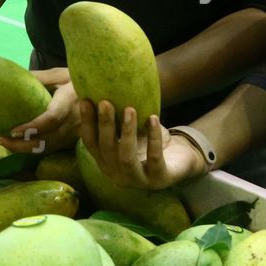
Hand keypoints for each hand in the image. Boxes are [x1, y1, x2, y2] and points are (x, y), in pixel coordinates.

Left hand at [2, 73, 78, 153]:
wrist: (105, 95)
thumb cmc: (82, 80)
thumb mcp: (64, 73)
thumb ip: (42, 77)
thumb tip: (17, 77)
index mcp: (70, 101)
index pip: (52, 119)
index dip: (33, 128)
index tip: (13, 131)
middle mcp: (73, 122)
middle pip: (46, 141)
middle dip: (21, 145)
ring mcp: (73, 134)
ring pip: (47, 148)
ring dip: (24, 149)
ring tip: (4, 142)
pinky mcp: (71, 140)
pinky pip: (51, 148)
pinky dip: (33, 148)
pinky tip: (19, 143)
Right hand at [77, 99, 203, 189]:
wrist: (180, 163)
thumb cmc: (150, 143)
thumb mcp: (130, 130)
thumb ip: (116, 118)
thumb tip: (101, 86)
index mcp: (106, 162)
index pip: (90, 143)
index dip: (86, 123)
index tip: (85, 101)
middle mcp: (117, 174)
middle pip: (106, 149)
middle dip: (105, 124)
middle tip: (105, 102)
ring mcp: (138, 180)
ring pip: (126, 157)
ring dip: (127, 132)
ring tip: (130, 109)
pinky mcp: (159, 179)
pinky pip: (154, 158)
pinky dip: (153, 138)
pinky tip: (153, 118)